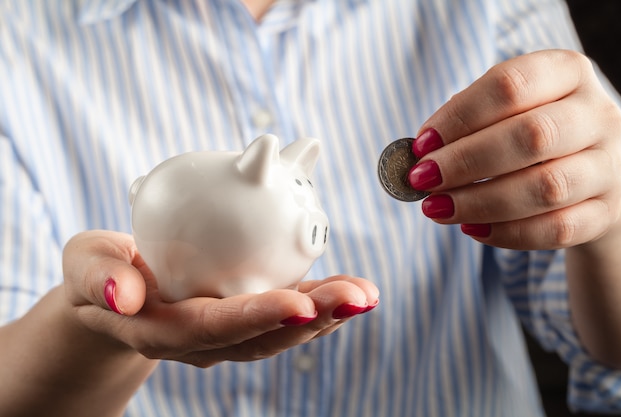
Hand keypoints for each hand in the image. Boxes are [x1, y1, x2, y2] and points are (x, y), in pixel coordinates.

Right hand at [62, 230, 378, 366]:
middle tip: (358, 296)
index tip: (299, 303)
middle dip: (313, 319)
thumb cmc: (98, 276)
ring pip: (281, 332)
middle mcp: (203, 342)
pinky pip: (284, 316)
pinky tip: (351, 289)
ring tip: (367, 293)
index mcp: (164, 330)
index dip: (255, 317)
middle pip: (261, 337)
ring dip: (327, 314)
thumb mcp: (83, 267)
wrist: (113, 295)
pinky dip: (319, 304)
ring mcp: (227, 334)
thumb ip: (97, 277)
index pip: (213, 328)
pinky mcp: (243, 317)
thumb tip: (125, 291)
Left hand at [409, 49, 620, 249]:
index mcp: (567, 73)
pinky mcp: (606, 212)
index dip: (460, 116)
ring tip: (437, 208)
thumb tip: (421, 151)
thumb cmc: (528, 137)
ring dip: (480, 201)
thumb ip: (466, 123)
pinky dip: (508, 233)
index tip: (422, 144)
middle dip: (465, 161)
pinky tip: (472, 229)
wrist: (588, 177)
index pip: (511, 85)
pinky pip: (558, 229)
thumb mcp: (503, 113)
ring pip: (546, 187)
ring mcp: (608, 165)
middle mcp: (597, 114)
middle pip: (531, 135)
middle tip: (422, 179)